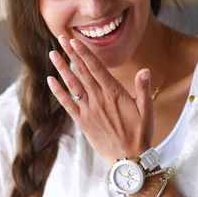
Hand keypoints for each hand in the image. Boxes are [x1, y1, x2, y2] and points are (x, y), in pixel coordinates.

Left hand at [47, 35, 154, 163]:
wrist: (128, 158)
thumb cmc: (140, 133)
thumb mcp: (147, 109)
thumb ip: (143, 88)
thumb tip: (145, 70)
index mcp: (114, 92)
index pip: (96, 67)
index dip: (84, 53)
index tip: (75, 41)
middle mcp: (98, 98)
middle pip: (82, 71)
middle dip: (71, 54)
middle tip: (61, 38)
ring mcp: (88, 110)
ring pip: (72, 84)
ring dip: (62, 68)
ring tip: (52, 54)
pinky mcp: (82, 122)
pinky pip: (67, 104)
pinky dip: (58, 92)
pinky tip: (50, 80)